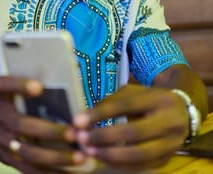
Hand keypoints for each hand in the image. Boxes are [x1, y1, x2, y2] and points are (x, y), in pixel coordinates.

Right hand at [0, 76, 86, 173]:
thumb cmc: (8, 106)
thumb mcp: (12, 93)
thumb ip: (30, 90)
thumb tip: (68, 88)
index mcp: (3, 98)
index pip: (5, 86)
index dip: (20, 86)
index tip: (39, 87)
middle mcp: (1, 119)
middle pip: (22, 126)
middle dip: (50, 131)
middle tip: (74, 133)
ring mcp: (5, 142)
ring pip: (29, 153)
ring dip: (56, 157)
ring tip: (80, 157)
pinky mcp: (11, 161)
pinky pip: (31, 171)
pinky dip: (53, 173)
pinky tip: (73, 173)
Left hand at [74, 84, 188, 171]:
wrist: (181, 113)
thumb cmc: (150, 100)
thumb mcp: (133, 93)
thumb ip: (110, 103)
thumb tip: (82, 119)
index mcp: (159, 99)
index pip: (127, 105)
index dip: (102, 113)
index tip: (78, 120)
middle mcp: (169, 121)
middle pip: (135, 132)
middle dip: (104, 137)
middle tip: (82, 139)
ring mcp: (171, 143)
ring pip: (139, 154)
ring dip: (110, 155)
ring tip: (89, 151)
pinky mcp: (167, 159)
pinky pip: (141, 167)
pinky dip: (119, 165)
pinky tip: (103, 159)